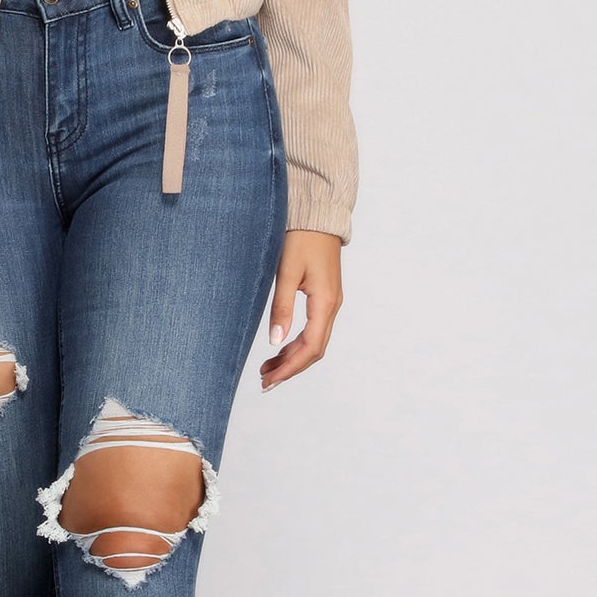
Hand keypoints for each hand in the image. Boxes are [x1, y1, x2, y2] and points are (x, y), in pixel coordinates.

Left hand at [260, 229, 341, 388]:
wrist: (318, 214)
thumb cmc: (301, 238)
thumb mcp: (287, 272)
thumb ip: (282, 307)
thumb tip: (275, 341)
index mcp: (325, 302)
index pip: (310, 348)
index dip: (290, 368)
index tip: (270, 381)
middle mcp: (332, 306)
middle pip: (314, 350)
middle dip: (290, 368)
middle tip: (265, 382)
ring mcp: (330, 302)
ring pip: (314, 341)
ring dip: (292, 358)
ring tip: (267, 369)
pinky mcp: (324, 296)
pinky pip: (314, 329)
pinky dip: (296, 343)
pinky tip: (280, 348)